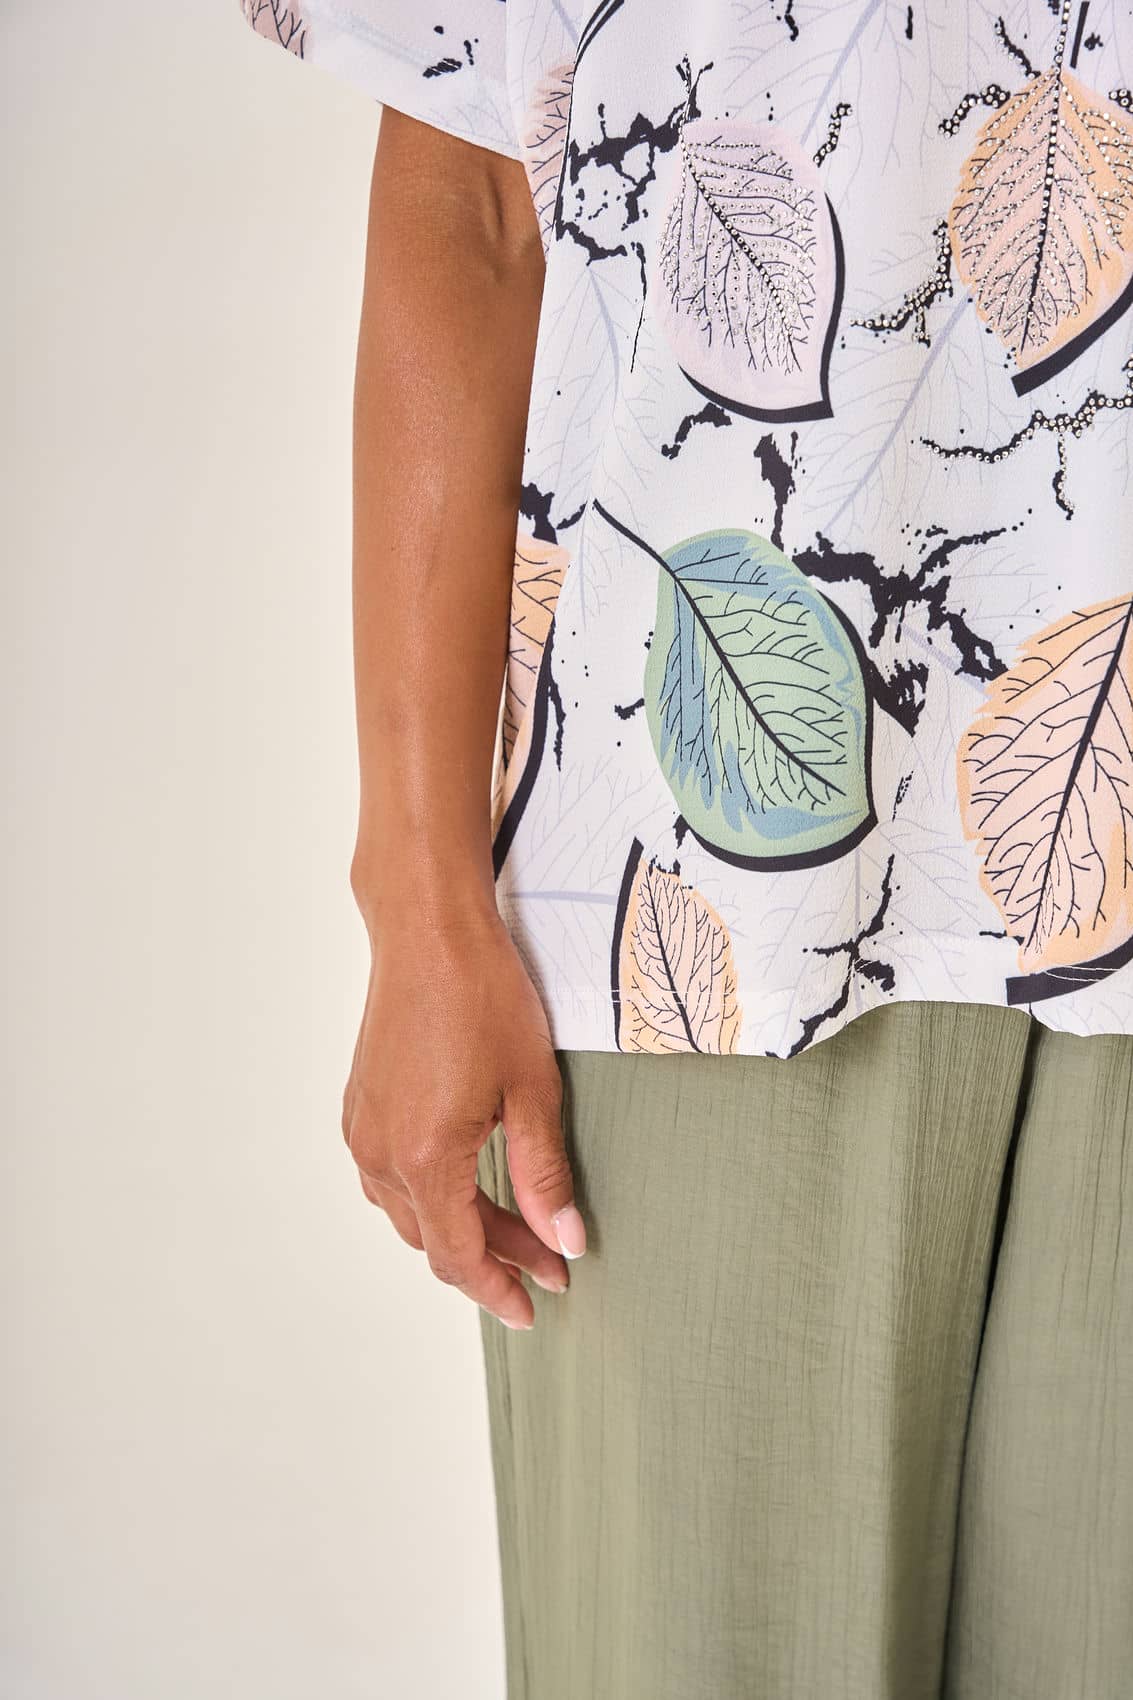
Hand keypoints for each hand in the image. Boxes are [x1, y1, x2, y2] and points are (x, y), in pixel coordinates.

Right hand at [341, 900, 585, 1328]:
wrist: (428, 931)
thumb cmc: (480, 994)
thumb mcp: (531, 1090)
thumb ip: (543, 1174)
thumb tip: (563, 1237)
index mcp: (424, 1158)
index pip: (460, 1256)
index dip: (500, 1288)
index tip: (535, 1305)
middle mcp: (381, 1152)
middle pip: (434, 1239)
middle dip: (493, 1259)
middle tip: (548, 1260)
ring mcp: (364, 1129)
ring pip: (410, 1212)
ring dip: (462, 1227)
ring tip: (518, 1225)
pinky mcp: (362, 1105)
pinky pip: (390, 1177)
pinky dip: (432, 1196)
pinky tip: (468, 1184)